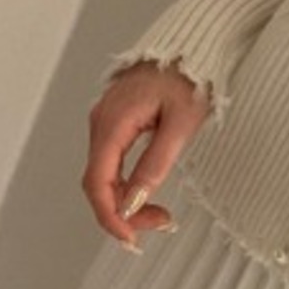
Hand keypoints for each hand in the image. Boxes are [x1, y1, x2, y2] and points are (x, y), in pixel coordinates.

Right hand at [82, 59, 211, 249]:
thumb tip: (133, 201)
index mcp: (113, 123)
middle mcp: (101, 124)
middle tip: (160, 225)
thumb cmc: (189, 78)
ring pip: (104, 177)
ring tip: (160, 215)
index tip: (131, 239)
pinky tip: (145, 196)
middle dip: (123, 213)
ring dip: (126, 203)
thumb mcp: (180, 125)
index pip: (98, 182)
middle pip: (98, 184)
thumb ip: (155, 165)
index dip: (110, 216)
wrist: (190, 49)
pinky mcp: (115, 125)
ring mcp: (106, 124)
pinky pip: (111, 165)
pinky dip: (125, 187)